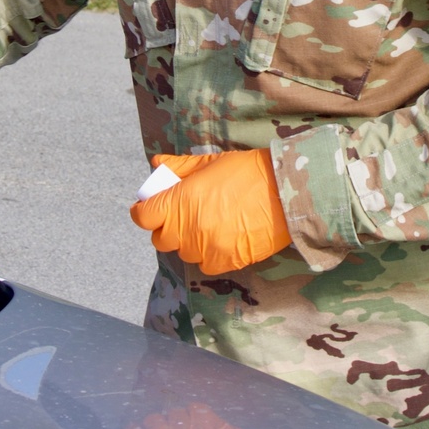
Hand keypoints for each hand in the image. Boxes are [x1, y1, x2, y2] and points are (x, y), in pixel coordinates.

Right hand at [125, 403, 271, 428]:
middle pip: (153, 421)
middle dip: (157, 422)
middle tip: (168, 428)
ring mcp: (190, 428)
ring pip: (173, 412)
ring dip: (178, 417)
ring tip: (190, 428)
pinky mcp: (206, 417)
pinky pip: (192, 407)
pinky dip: (196, 412)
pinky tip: (202, 422)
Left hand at [129, 149, 289, 274]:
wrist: (283, 192)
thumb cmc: (246, 172)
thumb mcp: (208, 163)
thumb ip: (179, 167)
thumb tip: (157, 165)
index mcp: (180, 200)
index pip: (144, 216)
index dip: (144, 211)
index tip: (150, 207)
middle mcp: (188, 227)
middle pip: (160, 239)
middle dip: (167, 227)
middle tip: (181, 215)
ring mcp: (206, 247)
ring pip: (183, 253)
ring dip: (188, 242)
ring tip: (206, 224)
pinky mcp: (225, 261)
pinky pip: (204, 265)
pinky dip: (207, 254)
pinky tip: (221, 238)